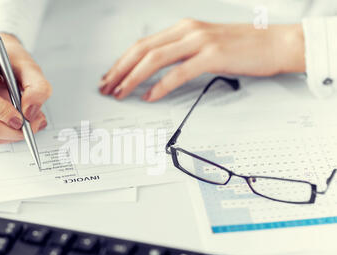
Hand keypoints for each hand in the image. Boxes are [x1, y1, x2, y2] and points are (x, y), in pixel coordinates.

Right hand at [0, 34, 51, 143]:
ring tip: (25, 118)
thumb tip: (29, 113)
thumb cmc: (9, 62)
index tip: (23, 116)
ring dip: (13, 133)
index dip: (6, 114)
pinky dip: (5, 133)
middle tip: (34, 123)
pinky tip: (12, 119)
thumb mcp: (30, 67)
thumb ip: (38, 88)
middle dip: (16, 130)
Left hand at [100, 19, 304, 101]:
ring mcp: (199, 42)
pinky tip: (150, 97)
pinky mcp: (212, 56)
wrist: (276, 44)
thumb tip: (157, 73)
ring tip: (121, 93)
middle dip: (119, 70)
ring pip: (155, 59)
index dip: (122, 62)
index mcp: (183, 28)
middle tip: (106, 87)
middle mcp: (188, 31)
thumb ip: (181, 54)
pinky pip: (178, 72)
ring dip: (133, 78)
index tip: (111, 77)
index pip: (143, 45)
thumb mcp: (205, 46)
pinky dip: (160, 86)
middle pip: (142, 50)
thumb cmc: (242, 48)